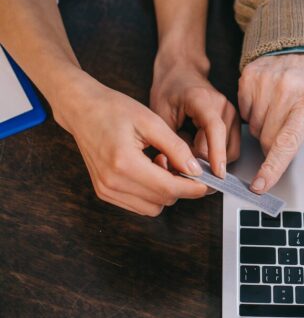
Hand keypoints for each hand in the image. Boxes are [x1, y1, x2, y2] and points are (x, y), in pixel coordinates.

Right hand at [58, 76, 208, 215]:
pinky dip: (151, 193)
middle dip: (179, 186)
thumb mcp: (151, 121)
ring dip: (164, 191)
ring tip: (159, 163)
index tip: (207, 183)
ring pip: (152, 208)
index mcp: (123, 163)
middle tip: (178, 162)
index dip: (192, 188)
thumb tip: (195, 170)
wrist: (82, 109)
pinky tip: (149, 170)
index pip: (168, 188)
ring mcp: (106, 190)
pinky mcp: (104, 192)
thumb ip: (176, 148)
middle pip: (162, 200)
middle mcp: (112, 182)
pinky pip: (138, 205)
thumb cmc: (113, 109)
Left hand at [150, 58, 240, 176]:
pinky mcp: (234, 122)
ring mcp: (232, 114)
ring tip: (190, 153)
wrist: (182, 72)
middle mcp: (223, 106)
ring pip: (230, 151)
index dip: (216, 153)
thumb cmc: (169, 90)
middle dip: (205, 161)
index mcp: (203, 100)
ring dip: (212, 159)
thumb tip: (183, 168)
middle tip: (183, 163)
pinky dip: (217, 154)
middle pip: (224, 146)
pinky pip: (231, 147)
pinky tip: (200, 148)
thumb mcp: (160, 114)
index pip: (215, 128)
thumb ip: (171, 142)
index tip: (216, 173)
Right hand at [238, 53, 303, 192]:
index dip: (272, 168)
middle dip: (275, 147)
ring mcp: (266, 81)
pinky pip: (244, 112)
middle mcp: (287, 89)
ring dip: (265, 130)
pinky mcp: (250, 76)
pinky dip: (255, 114)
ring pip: (255, 128)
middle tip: (288, 132)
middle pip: (268, 140)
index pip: (287, 143)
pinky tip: (269, 103)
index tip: (260, 186)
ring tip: (281, 113)